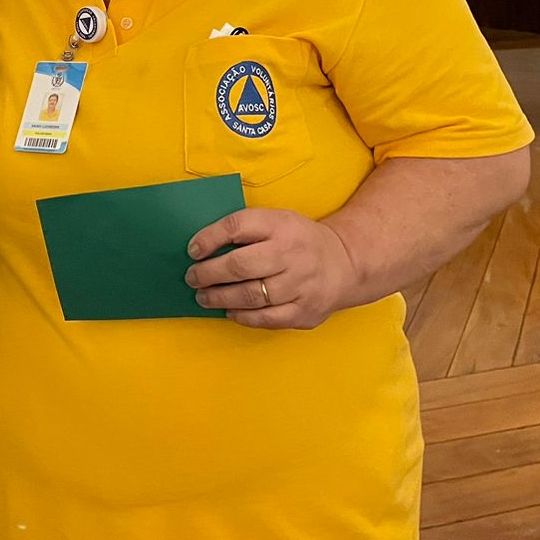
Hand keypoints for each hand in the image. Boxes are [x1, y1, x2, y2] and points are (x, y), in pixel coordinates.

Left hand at [185, 207, 360, 329]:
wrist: (347, 263)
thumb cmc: (300, 241)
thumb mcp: (279, 221)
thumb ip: (247, 229)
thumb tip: (203, 246)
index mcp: (282, 225)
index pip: (237, 227)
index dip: (209, 238)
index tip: (193, 250)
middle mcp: (292, 254)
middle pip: (239, 265)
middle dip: (208, 273)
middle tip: (192, 278)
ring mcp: (300, 285)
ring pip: (249, 295)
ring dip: (219, 297)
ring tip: (203, 296)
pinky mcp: (304, 312)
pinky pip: (265, 318)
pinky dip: (242, 316)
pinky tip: (229, 311)